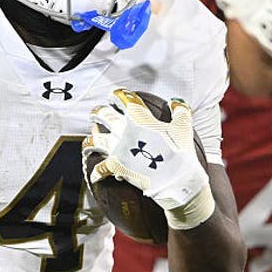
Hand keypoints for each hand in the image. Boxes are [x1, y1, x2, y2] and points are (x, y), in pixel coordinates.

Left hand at [83, 89, 212, 227]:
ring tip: (88, 143)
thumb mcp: (184, 126)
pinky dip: (97, 172)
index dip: (118, 94)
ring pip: (94, 141)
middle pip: (103, 115)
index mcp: (138, 116)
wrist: (175, 178)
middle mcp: (123, 129)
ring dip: (89, 141)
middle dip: (98, 112)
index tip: (116, 95)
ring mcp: (117, 148)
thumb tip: (176, 102)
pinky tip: (95, 175)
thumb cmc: (180, 151)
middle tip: (96, 113)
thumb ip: (180, 111)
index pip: (124, 98)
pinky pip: (100, 169)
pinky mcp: (115, 166)